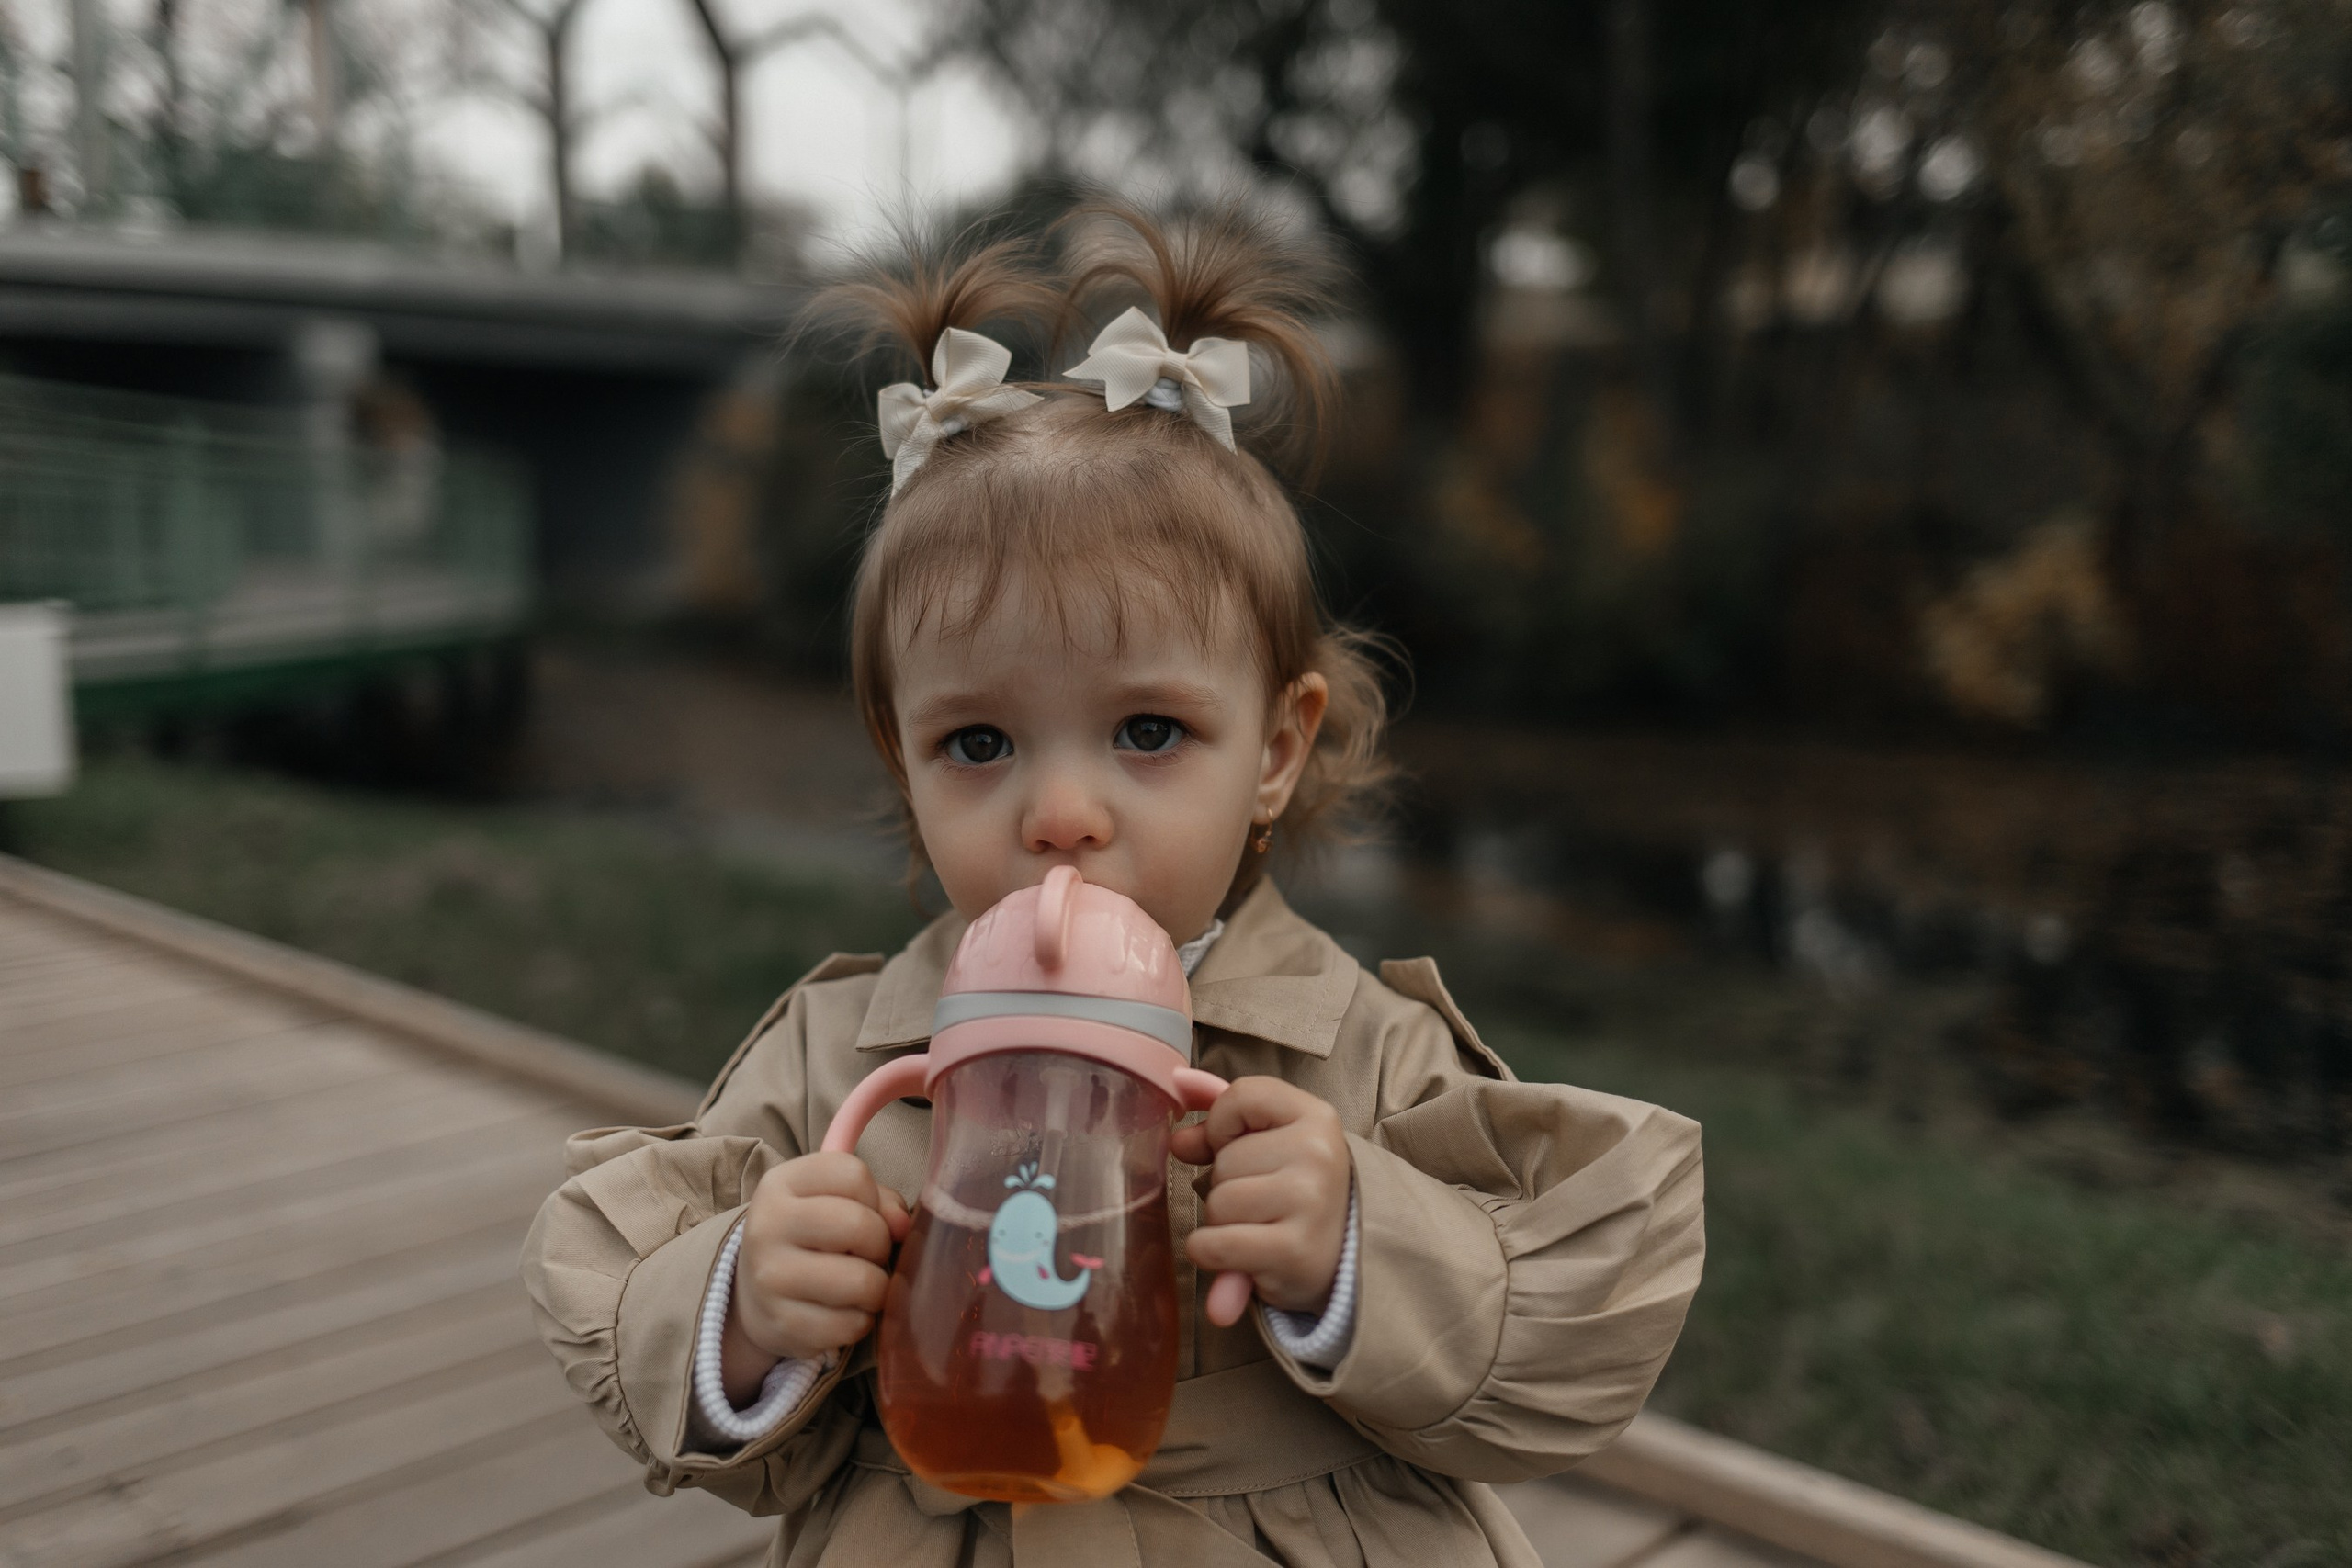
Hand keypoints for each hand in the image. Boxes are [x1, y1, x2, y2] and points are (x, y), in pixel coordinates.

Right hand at [722, 1152, 910, 1402]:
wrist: (752, 1294)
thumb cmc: (812, 1237)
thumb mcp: (835, 1200)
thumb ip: (880, 1200)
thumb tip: (903, 1226)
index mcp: (781, 1183)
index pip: (854, 1176)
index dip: (873, 1198)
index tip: (861, 1213)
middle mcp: (768, 1226)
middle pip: (861, 1226)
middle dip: (880, 1245)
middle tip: (867, 1255)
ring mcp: (772, 1278)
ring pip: (863, 1282)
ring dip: (876, 1289)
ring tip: (859, 1285)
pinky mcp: (783, 1324)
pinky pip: (852, 1325)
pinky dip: (860, 1322)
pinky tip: (842, 1312)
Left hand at [1172, 1076, 1350, 1326]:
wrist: (1347, 1257)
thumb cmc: (1300, 1192)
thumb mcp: (1275, 1143)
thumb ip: (1225, 1118)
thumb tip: (1179, 1097)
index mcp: (1317, 1117)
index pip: (1241, 1096)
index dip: (1223, 1126)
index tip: (1242, 1147)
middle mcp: (1318, 1154)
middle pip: (1224, 1160)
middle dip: (1227, 1185)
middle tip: (1265, 1203)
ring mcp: (1309, 1202)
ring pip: (1217, 1203)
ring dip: (1223, 1223)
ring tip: (1261, 1229)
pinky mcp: (1294, 1251)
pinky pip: (1213, 1245)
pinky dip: (1211, 1254)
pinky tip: (1243, 1256)